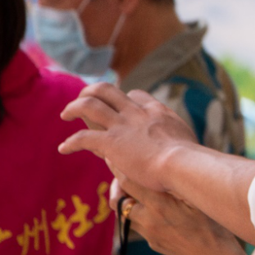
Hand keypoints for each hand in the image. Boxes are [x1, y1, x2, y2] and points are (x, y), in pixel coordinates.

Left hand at [59, 83, 196, 192]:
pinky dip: (71, 142)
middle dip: (92, 91)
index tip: (118, 107)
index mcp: (156, 111)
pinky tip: (63, 148)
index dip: (124, 99)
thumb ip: (179, 139)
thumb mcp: (188, 141)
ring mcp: (122, 126)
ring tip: (65, 113)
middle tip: (83, 97)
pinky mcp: (111, 142)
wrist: (182, 164)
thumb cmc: (191, 159)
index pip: (135, 95)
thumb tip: (184, 150)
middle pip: (108, 90)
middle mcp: (136, 112)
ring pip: (90, 104)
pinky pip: (83, 137)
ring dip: (74, 106)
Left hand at [117, 178, 246, 254]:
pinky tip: (150, 204)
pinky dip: (138, 211)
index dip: (118, 167)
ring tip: (132, 186)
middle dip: (116, 184)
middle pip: (118, 199)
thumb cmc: (214, 223)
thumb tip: (159, 166)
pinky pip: (137, 224)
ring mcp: (149, 234)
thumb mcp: (197, 199)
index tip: (113, 155)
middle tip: (120, 171)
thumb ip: (176, 184)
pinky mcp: (152, 242)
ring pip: (124, 213)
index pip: (128, 182)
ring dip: (125, 199)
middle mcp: (149, 220)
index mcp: (160, 205)